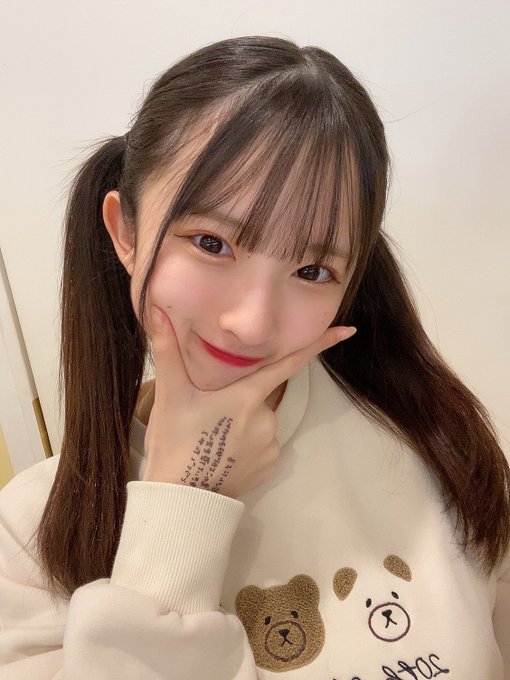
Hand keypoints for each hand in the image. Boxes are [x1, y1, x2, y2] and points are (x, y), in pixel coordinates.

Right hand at [142, 305, 355, 498]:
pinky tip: (225, 452)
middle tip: (208, 415)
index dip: (318, 345)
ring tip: (212, 437)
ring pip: (261, 420)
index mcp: (247, 396)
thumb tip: (154, 310)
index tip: (347, 330)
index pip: (289, 364)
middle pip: (261, 394)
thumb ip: (166, 350)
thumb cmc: (175, 442)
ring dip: (244, 421)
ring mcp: (271, 445)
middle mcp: (267, 418)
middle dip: (241, 398)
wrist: (181, 500)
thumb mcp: (171, 395)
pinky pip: (265, 444)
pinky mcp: (271, 466)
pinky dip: (249, 443)